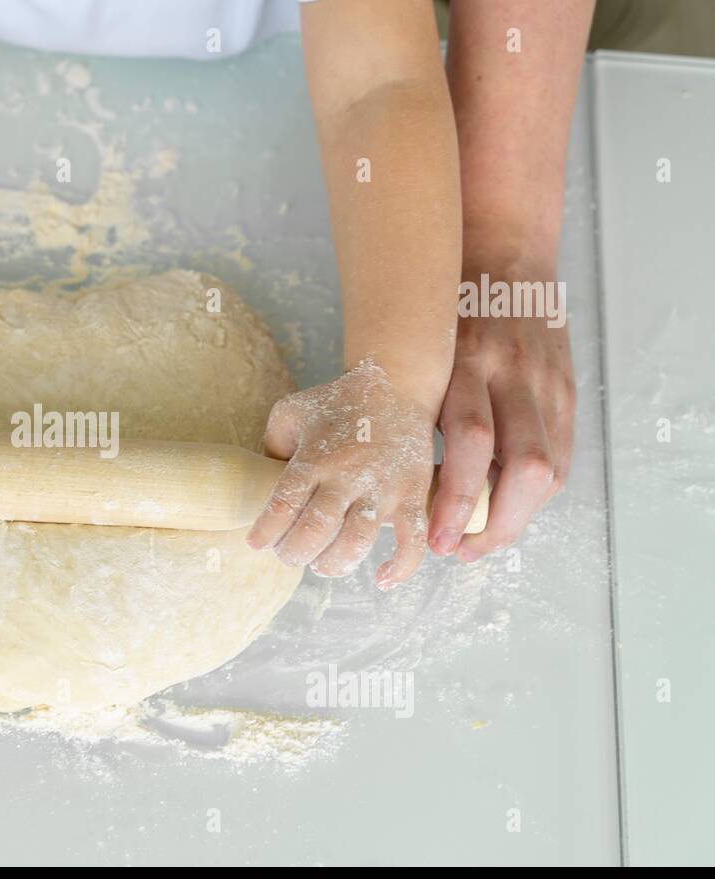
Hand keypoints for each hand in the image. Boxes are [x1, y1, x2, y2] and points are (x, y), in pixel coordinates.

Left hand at [247, 363, 436, 588]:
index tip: (256, 544)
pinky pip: (412, 540)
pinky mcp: (413, 495)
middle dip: (294, 553)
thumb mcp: (291, 411)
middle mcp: (347, 475)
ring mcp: (383, 488)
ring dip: (334, 563)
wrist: (396, 384)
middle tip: (288, 554)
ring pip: (356, 542)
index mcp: (315, 457)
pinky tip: (381, 579)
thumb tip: (257, 480)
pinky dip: (400, 567)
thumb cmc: (336, 401)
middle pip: (315, 531)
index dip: (265, 533)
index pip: (282, 505)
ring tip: (321, 562)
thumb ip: (271, 444)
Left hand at [429, 276, 574, 561]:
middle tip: (457, 550)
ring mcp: (547, 382)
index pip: (470, 442)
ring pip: (548, 468)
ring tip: (479, 539)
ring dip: (517, 516)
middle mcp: (513, 374)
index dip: (456, 497)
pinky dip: (536, 492)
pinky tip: (507, 506)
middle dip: (494, 522)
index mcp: (466, 362)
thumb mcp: (419, 348)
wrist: (504, 250)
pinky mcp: (567, 389)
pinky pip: (561, 455)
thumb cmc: (443, 306)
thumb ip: (414, 404)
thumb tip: (390, 476)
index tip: (433, 537)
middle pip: (522, 466)